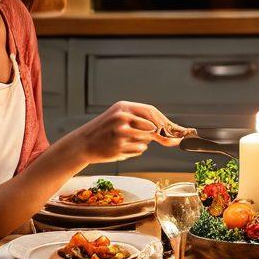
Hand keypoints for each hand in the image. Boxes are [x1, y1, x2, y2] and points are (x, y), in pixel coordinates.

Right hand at [69, 101, 187, 164]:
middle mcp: (122, 118)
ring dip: (143, 142)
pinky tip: (122, 148)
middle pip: (153, 126)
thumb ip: (139, 119)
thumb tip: (167, 129)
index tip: (176, 129)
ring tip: (126, 141)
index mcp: (123, 107)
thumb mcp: (118, 116)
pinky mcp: (119, 148)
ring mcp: (120, 133)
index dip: (165, 121)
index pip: (151, 111)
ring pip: (147, 140)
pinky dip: (136, 150)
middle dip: (162, 135)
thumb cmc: (104, 130)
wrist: (82, 143)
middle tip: (171, 140)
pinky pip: (139, 150)